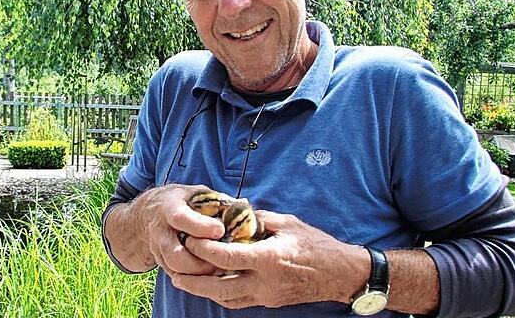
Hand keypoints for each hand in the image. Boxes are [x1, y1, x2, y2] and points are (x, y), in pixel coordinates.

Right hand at [135, 184, 225, 275]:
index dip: (201, 227)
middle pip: (175, 254)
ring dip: (199, 273)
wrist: (151, 211)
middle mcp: (160, 230)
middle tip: (222, 258)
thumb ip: (218, 200)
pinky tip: (211, 273)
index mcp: (170, 208)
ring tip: (219, 268)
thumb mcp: (196, 193)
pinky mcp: (161, 262)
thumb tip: (244, 206)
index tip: (220, 230)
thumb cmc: (182, 201)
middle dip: (200, 261)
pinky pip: (177, 276)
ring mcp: (158, 249)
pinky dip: (195, 279)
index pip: (181, 219)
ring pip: (176, 269)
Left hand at [170, 210, 368, 308]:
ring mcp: (266, 295)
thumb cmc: (317, 245)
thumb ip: (260, 219)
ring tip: (184, 281)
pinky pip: (238, 302)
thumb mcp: (289, 224)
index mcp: (270, 258)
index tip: (190, 240)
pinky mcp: (269, 301)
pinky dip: (220, 295)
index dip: (205, 250)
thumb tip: (237, 211)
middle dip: (193, 281)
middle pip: (219, 287)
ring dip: (203, 291)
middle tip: (174, 271)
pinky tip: (209, 286)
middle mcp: (265, 281)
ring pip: (226, 299)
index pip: (228, 258)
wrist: (341, 274)